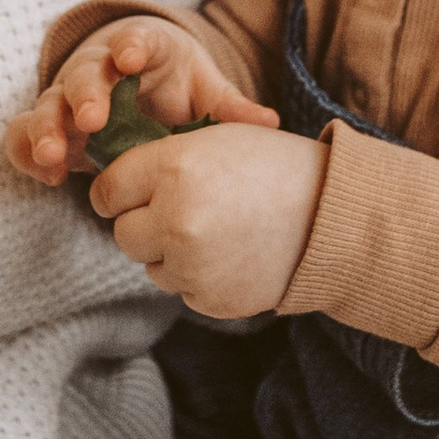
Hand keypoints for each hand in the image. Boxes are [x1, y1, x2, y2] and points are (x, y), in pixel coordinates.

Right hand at [4, 17, 278, 189]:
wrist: (136, 78)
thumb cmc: (174, 81)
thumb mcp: (203, 87)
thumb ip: (228, 107)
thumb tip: (270, 123)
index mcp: (141, 49)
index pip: (134, 39)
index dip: (131, 45)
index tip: (132, 56)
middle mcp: (98, 69)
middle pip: (84, 74)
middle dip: (86, 94)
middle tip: (93, 118)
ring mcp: (68, 97)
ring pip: (48, 105)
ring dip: (47, 128)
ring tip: (52, 154)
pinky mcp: (50, 125)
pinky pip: (25, 134)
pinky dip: (28, 151)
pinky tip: (45, 175)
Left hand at [92, 124, 325, 322]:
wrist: (331, 216)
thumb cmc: (272, 167)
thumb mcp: (214, 139)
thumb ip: (160, 161)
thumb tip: (111, 188)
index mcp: (174, 168)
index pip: (107, 191)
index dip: (117, 192)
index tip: (129, 194)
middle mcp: (175, 219)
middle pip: (123, 234)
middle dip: (144, 224)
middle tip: (181, 212)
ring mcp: (192, 265)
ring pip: (152, 266)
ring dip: (171, 253)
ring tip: (216, 231)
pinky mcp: (210, 299)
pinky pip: (183, 289)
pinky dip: (199, 277)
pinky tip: (232, 254)